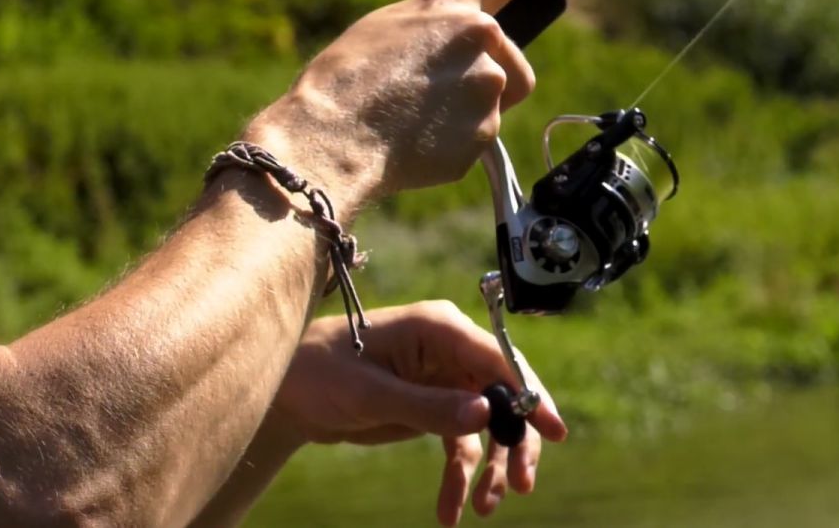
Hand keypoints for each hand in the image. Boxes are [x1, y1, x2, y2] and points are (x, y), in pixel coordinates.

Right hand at [246, 0, 580, 213]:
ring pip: (497, 104)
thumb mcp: (386, 29)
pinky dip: (454, 146)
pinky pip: (480, 141)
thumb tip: (457, 49)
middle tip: (434, 98)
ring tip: (420, 119)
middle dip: (488, 81)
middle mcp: (480, 38)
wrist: (332, 137)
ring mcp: (488, 85)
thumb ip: (435, 28)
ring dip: (471, 114)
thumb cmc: (344, 84)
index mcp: (450, 5)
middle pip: (512, 63)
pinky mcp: (487, 131)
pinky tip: (418, 143)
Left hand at [271, 301, 567, 525]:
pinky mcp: (433, 407)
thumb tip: (486, 414)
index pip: (498, 358)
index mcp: (439, 328)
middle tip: (524, 483)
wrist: (285, 395)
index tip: (553, 429)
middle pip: (504, 393)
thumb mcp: (370, 394)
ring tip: (486, 507)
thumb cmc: (319, 375)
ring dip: (492, 466)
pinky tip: (451, 511)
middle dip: (516, 440)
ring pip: (489, 425)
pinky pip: (461, 444)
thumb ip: (427, 406)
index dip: (530, 393)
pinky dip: (460, 477)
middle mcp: (450, 350)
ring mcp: (444, 380)